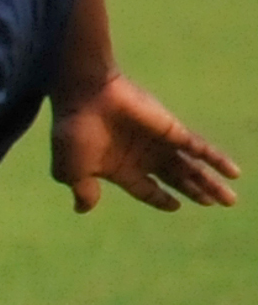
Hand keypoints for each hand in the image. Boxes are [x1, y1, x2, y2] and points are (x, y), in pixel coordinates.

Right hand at [49, 72, 238, 213]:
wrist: (84, 95)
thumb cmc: (74, 132)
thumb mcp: (71, 169)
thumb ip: (83, 190)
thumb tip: (83, 209)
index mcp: (120, 168)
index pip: (147, 188)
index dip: (161, 199)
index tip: (176, 206)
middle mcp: (143, 156)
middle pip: (176, 179)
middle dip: (196, 192)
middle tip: (218, 204)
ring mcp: (160, 143)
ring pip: (190, 168)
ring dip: (210, 183)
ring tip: (230, 199)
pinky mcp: (172, 131)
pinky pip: (200, 149)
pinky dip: (217, 161)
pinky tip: (233, 173)